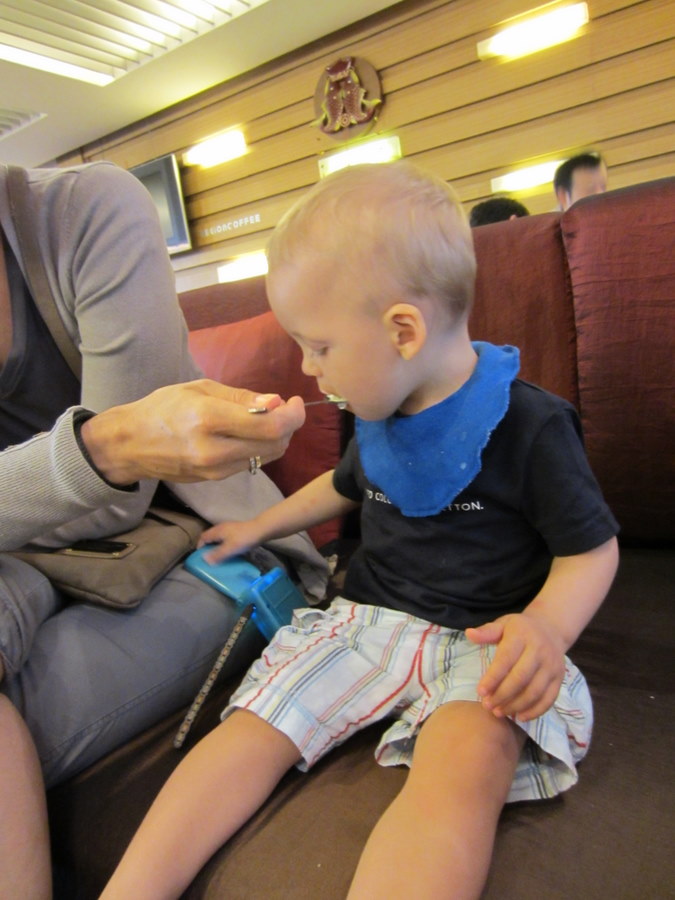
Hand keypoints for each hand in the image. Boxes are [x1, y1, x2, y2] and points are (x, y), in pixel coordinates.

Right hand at [81, 380, 305, 484]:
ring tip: (264, 419)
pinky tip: (248, 433)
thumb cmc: (162, 409)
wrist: (130, 445)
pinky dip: (259, 448)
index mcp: (209, 419)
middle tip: (282, 408)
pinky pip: (250, 463)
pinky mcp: (214, 480)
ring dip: (276, 438)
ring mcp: (215, 470)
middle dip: (288, 425)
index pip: (270, 427)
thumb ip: (241, 398)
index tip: (294, 401)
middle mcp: (214, 450)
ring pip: (266, 457)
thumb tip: (276, 402)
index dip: (293, 415)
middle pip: (275, 445)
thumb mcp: (199, 389)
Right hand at [198, 520, 262, 563]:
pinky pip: (226, 539)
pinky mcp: (237, 531)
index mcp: (217, 531)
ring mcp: (229, 528)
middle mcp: (221, 528)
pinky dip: (225, 545)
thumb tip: (204, 560)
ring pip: (219, 538)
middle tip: (209, 559)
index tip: (200, 558)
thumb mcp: (229, 549)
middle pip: (210, 537)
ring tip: (219, 557)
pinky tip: (230, 552)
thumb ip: (217, 554)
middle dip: (208, 547)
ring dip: (217, 547)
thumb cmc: (243, 539)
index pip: (203, 537)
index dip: (200, 547)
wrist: (261, 530)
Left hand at [466, 613, 565, 721]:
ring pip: (535, 691)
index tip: (480, 692)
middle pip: (521, 678)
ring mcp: (552, 666)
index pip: (506, 659)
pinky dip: (535, 711)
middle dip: (503, 695)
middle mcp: (540, 650)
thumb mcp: (503, 624)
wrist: (551, 629)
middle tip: (487, 706)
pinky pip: (549, 699)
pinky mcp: (559, 678)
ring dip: (516, 705)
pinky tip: (520, 716)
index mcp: (523, 635)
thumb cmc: (520, 629)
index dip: (493, 677)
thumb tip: (469, 634)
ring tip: (499, 712)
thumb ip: (487, 631)